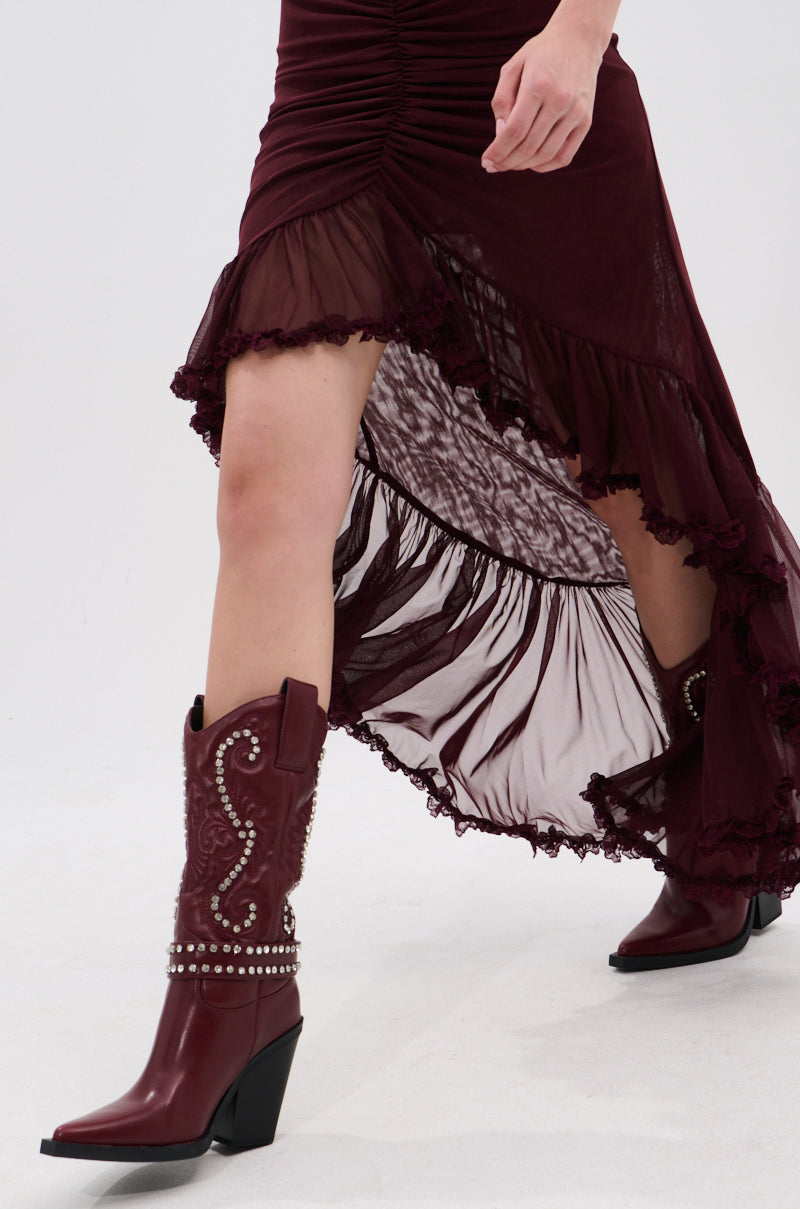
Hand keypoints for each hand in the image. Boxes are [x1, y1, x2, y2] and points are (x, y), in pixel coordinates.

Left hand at [481, 24, 603, 174]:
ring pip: (545, 154)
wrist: (579, 40)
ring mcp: (576, 112)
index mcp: (538, 84)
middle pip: (528, 146)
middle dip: (506, 162)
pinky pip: (564, 156)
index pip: (515, 130)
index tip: (485, 161)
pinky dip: (545, 165)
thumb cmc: (540, 54)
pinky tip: (531, 163)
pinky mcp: (586, 121)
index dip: (498, 151)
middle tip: (493, 166)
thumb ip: (502, 99)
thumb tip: (500, 133)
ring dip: (523, 165)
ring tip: (509, 164)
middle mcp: (560, 100)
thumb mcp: (513, 67)